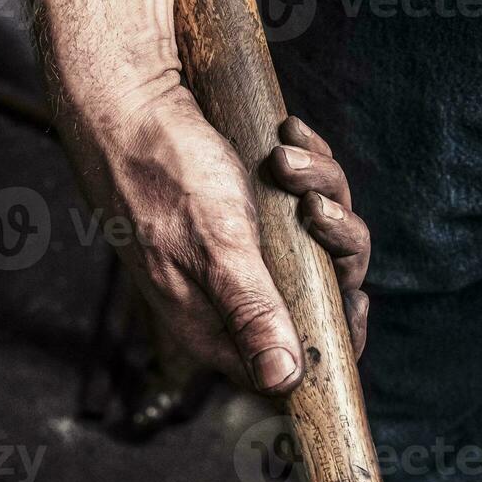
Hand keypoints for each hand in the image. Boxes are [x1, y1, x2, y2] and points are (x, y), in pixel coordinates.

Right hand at [64, 87, 368, 393]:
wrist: (124, 102)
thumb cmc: (160, 175)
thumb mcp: (216, 249)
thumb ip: (251, 313)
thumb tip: (283, 380)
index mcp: (218, 324)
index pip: (291, 365)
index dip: (334, 337)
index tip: (357, 297)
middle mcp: (237, 292)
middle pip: (322, 291)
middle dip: (335, 241)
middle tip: (314, 206)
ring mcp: (248, 249)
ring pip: (321, 237)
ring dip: (320, 189)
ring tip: (286, 160)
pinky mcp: (254, 210)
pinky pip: (305, 197)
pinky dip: (306, 167)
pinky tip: (286, 138)